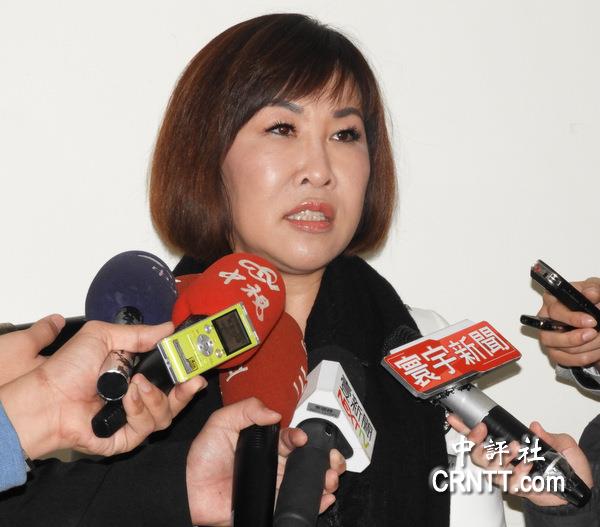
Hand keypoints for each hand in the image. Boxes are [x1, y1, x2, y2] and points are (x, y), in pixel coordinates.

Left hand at [0, 320, 205, 458]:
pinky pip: (146, 428)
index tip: (196, 360)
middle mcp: (137, 397)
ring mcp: (132, 418)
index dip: (186, 369)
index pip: (171, 373)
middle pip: (176, 398)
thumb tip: (168, 328)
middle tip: (193, 379)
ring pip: (165, 414)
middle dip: (187, 389)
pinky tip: (129, 398)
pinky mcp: (125, 438)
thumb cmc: (67, 368)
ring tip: (139, 384)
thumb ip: (139, 333)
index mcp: (136, 373)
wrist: (47, 397)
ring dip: (156, 397)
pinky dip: (140, 411)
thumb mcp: (103, 336)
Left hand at [185, 397, 345, 525]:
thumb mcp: (221, 422)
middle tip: (332, 460)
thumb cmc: (202, 456)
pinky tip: (323, 497)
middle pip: (307, 459)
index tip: (303, 438)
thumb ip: (246, 409)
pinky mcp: (270, 504)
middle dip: (324, 457)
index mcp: (264, 443)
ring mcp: (273, 484)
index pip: (291, 437)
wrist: (189, 489)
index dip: (303, 435)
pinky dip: (315, 502)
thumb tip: (274, 413)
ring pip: (306, 480)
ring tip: (330, 478)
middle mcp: (272, 463)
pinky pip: (295, 503)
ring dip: (324, 478)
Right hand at [447, 414, 592, 505]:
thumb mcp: (562, 444)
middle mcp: (504, 460)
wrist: (576, 491)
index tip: (456, 418)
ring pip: (488, 468)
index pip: (481, 436)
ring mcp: (508, 475)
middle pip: (475, 453)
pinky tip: (528, 468)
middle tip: (483, 431)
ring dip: (500, 456)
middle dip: (475, 441)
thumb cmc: (567, 468)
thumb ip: (548, 435)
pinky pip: (508, 483)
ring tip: (516, 449)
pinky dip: (517, 474)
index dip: (465, 428)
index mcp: (508, 445)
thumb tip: (534, 427)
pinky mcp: (516, 488)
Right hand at [537, 277, 599, 366]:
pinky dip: (582, 358)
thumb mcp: (595, 289)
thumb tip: (590, 293)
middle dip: (575, 338)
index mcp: (551, 300)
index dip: (572, 318)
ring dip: (584, 348)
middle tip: (594, 334)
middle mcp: (545, 319)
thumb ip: (593, 289)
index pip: (555, 311)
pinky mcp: (554, 351)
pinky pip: (564, 360)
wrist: (595, 314)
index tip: (591, 321)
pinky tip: (595, 352)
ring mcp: (548, 336)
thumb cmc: (591, 299)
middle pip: (550, 335)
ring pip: (560, 349)